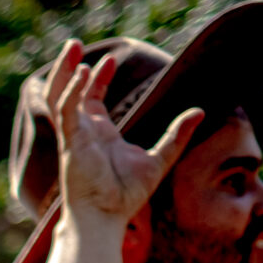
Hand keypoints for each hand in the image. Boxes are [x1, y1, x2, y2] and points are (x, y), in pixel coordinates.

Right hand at [46, 40, 201, 234]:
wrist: (107, 217)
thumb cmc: (126, 195)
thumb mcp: (160, 159)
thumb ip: (177, 135)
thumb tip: (200, 110)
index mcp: (98, 135)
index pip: (90, 100)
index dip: (96, 79)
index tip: (106, 61)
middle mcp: (82, 133)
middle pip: (68, 94)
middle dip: (70, 69)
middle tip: (74, 45)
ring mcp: (74, 137)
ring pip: (61, 97)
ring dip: (64, 72)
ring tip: (72, 48)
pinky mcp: (72, 143)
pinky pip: (68, 111)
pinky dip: (74, 91)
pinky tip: (84, 72)